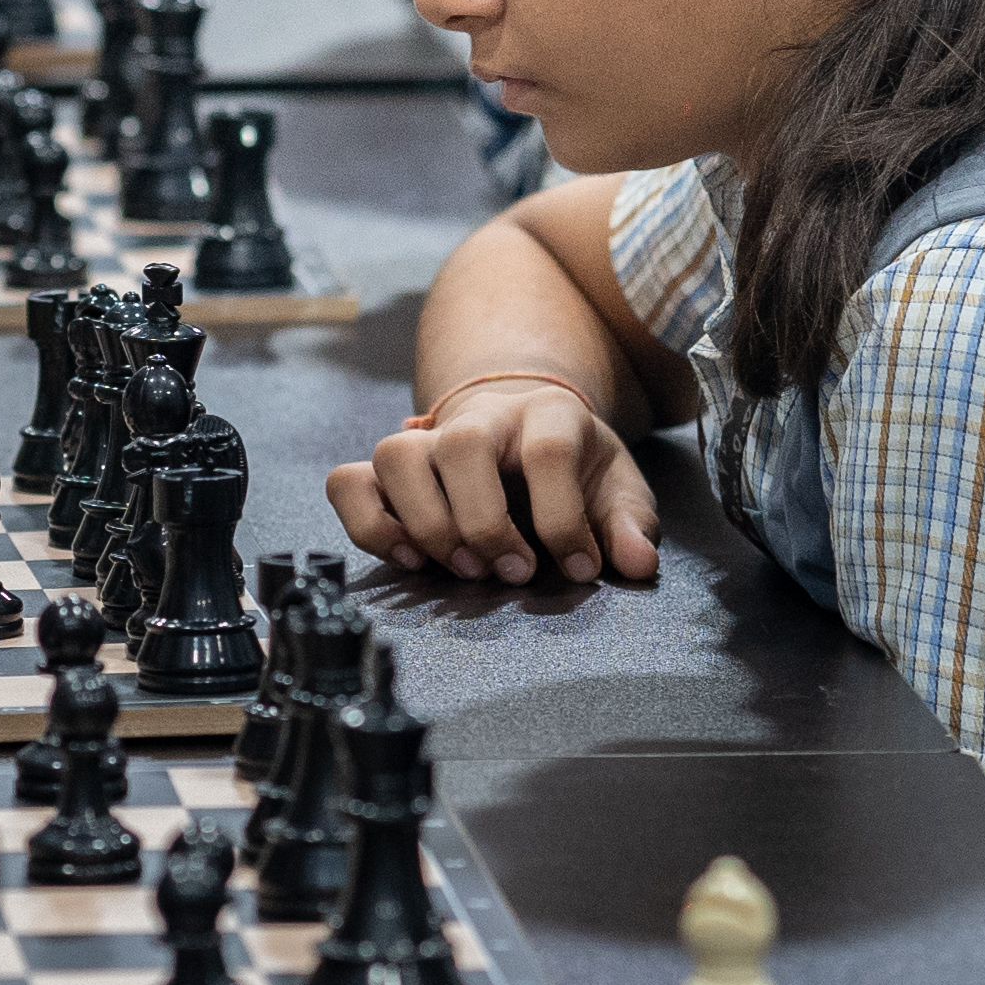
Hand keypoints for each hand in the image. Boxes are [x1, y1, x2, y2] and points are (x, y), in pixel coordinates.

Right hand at [328, 379, 659, 585]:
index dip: (564, 519)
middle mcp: (480, 417)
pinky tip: (408, 557)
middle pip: (463, 446)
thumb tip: (636, 564)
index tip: (580, 569)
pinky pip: (347, 482)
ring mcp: (426, 438)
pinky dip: (369, 525)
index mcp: (547, 413)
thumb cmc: (572, 468)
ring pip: (395, 456)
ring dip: (424, 523)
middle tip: (512, 572)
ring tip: (460, 567)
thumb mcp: (616, 488)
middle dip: (485, 522)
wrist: (524, 430)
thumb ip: (629, 524)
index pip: (548, 452)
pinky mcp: (388, 469)